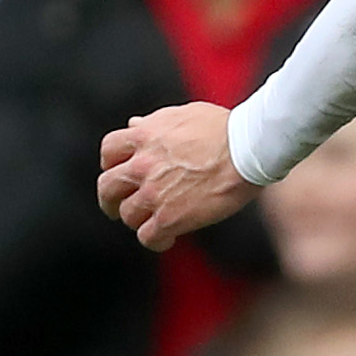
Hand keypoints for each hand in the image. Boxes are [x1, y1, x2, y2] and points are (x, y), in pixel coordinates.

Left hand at [94, 100, 254, 247]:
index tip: (120, 171)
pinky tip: (168, 239)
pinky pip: (148, 237)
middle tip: (117, 206)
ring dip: (138, 219)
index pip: (109, 151)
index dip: (111, 163)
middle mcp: (142, 165)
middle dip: (110, 199)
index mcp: (143, 136)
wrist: (248, 148)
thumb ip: (155, 122)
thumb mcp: (183, 114)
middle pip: (108, 187)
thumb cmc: (225, 129)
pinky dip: (155, 241)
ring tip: (153, 222)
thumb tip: (135, 124)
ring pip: (128, 215)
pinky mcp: (170, 217)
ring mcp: (153, 193)